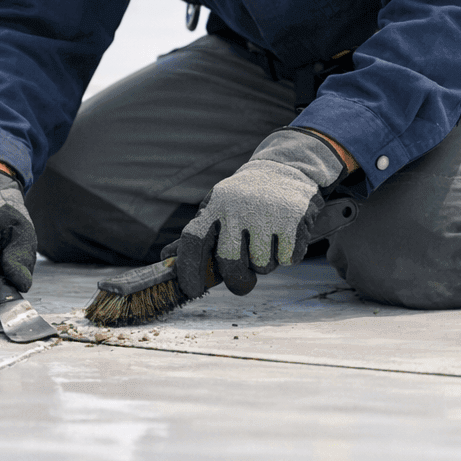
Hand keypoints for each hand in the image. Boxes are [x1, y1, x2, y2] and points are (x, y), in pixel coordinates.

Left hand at [166, 128, 346, 298]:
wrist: (285, 169)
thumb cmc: (243, 198)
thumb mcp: (218, 208)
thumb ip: (196, 235)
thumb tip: (165, 258)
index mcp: (216, 204)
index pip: (193, 240)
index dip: (189, 269)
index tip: (192, 290)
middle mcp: (239, 207)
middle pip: (230, 263)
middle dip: (237, 280)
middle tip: (243, 281)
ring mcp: (268, 213)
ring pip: (262, 266)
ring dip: (265, 264)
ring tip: (266, 241)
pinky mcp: (294, 220)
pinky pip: (287, 260)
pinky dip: (286, 257)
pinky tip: (284, 236)